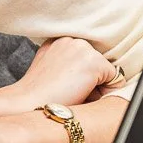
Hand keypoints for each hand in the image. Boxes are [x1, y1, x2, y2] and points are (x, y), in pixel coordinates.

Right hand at [0, 36, 119, 120]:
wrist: (26, 103)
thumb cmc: (36, 94)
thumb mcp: (47, 69)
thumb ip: (64, 63)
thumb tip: (85, 74)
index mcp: (59, 40)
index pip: (84, 58)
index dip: (81, 76)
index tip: (67, 86)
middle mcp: (72, 40)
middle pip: (97, 63)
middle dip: (91, 79)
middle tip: (71, 92)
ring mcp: (83, 49)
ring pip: (106, 70)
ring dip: (98, 85)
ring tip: (75, 94)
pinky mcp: (94, 62)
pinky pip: (115, 79)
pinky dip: (107, 91)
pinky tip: (84, 95)